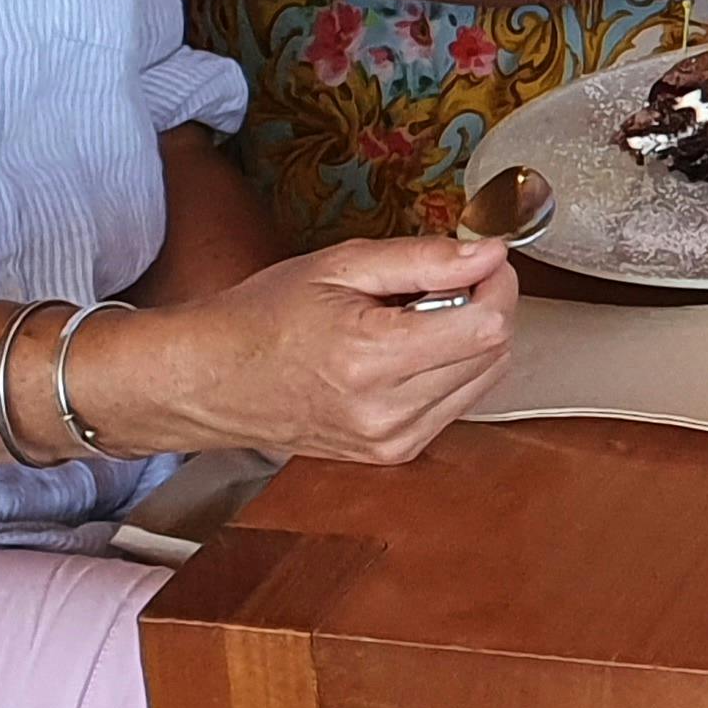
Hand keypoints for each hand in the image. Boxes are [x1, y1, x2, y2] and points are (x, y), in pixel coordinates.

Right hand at [102, 237, 517, 464]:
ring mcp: (391, 442)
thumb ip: (425, 259)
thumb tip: (492, 253)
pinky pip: (458, 403)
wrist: (210, 381)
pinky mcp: (393, 455)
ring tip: (414, 319)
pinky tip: (408, 352)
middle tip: (441, 283)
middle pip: (494, 353)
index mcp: (371, 359)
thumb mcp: (340, 265)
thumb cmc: (265, 315)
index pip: (488, 326)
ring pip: (484, 379)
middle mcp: (387, 413)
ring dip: (470, 340)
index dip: (498, 284)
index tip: (481, 260)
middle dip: (485, 307)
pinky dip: (451, 369)